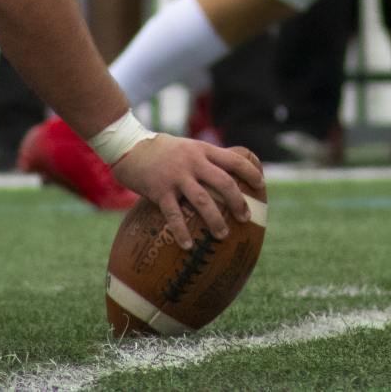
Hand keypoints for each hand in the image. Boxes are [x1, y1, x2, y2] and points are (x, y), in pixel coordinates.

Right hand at [112, 136, 265, 249]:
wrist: (129, 146)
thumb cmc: (160, 149)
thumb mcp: (187, 146)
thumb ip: (204, 159)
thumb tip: (225, 177)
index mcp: (202, 150)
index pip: (234, 159)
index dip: (250, 173)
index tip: (261, 185)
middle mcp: (193, 161)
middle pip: (224, 183)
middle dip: (238, 202)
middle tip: (245, 218)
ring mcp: (176, 176)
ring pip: (203, 200)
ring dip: (215, 220)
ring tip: (223, 235)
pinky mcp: (159, 189)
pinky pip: (174, 214)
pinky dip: (182, 231)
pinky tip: (188, 246)